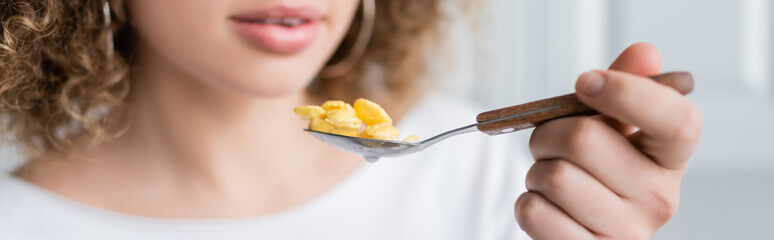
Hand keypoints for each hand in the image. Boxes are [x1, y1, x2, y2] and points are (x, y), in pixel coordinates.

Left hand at [514, 43, 701, 238]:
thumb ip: (624, 88)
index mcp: (670, 158)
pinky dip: (528, 204)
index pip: (676, 120)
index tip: (586, 82)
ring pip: (553, 177)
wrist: (580, 231)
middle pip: (583, 139)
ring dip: (535, 172)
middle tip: (551, 144)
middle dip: (548, 134)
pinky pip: (534, 212)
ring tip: (552, 180)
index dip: (627, 92)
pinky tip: (548, 208)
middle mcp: (659, 198)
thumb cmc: (595, 173)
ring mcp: (626, 232)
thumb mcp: (612, 129)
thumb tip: (644, 54)